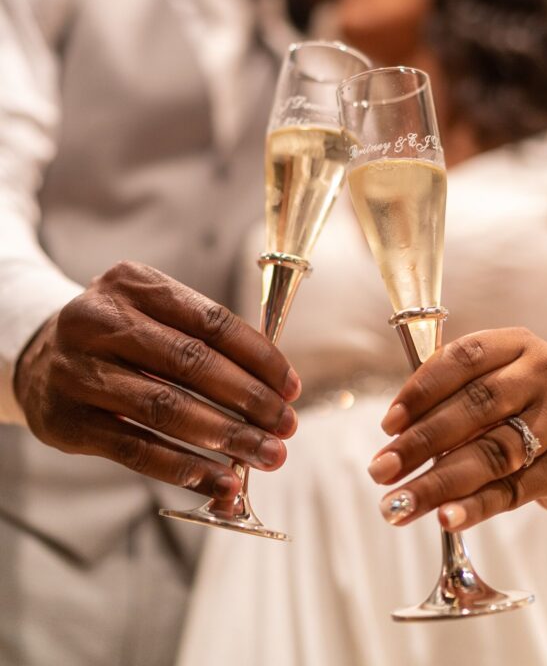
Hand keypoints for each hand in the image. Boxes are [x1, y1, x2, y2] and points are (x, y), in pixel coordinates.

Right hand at [14, 261, 300, 499]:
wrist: (38, 356)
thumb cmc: (117, 336)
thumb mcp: (150, 312)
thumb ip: (201, 339)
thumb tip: (273, 388)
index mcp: (133, 285)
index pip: (210, 321)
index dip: (258, 357)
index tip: (290, 387)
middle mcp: (100, 321)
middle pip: (191, 363)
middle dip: (249, 400)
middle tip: (286, 427)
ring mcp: (78, 371)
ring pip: (165, 408)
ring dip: (225, 437)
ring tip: (264, 455)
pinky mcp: (66, 420)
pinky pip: (135, 448)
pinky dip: (184, 467)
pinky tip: (219, 480)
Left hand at [368, 328, 546, 530]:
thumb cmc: (520, 409)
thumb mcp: (494, 383)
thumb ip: (450, 394)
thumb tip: (394, 432)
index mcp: (518, 343)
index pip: (463, 357)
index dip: (421, 390)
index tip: (387, 425)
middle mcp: (545, 374)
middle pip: (474, 408)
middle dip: (420, 442)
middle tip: (381, 470)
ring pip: (491, 453)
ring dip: (438, 482)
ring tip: (399, 503)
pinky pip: (512, 490)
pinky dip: (475, 506)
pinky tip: (444, 518)